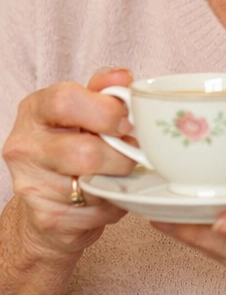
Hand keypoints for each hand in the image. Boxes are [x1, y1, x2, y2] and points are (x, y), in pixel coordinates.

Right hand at [1, 69, 135, 260]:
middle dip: (121, 155)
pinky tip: (109, 194)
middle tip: (132, 153)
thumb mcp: (86, 109)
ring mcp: (31, 186)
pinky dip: (115, 203)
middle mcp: (24, 147)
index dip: (106, 111)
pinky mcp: (47, 218)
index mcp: (35, 110)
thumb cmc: (74, 142)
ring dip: (120, 181)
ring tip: (120, 173)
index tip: (126, 122)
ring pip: (94, 186)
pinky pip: (97, 211)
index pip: (65, 101)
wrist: (51, 197)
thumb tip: (122, 76)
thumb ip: (104, 89)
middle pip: (84, 152)